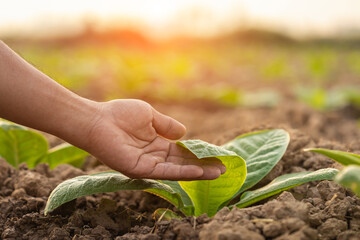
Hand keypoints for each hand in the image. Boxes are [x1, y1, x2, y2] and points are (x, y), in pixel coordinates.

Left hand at [84, 99, 225, 179]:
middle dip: (203, 165)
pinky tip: (199, 171)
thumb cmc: (120, 114)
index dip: (199, 153)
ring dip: (198, 172)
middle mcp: (154, 156)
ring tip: (218, 172)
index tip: (216, 154)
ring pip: (177, 170)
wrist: (98, 120)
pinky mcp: (140, 170)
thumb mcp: (150, 115)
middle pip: (183, 163)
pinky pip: (165, 172)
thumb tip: (184, 133)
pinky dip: (183, 173)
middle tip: (223, 168)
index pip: (182, 152)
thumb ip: (167, 125)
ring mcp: (148, 165)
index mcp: (156, 144)